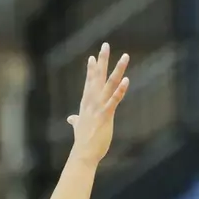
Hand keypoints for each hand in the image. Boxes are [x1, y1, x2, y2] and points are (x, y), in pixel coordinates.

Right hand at [66, 43, 129, 164]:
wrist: (83, 154)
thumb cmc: (83, 142)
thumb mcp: (79, 128)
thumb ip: (75, 121)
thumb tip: (70, 119)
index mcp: (86, 104)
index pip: (89, 83)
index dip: (92, 70)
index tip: (93, 57)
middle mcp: (91, 102)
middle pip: (97, 77)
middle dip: (102, 60)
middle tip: (105, 45)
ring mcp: (98, 107)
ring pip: (109, 84)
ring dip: (117, 69)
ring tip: (125, 56)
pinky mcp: (105, 115)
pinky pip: (114, 99)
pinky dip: (120, 90)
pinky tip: (127, 80)